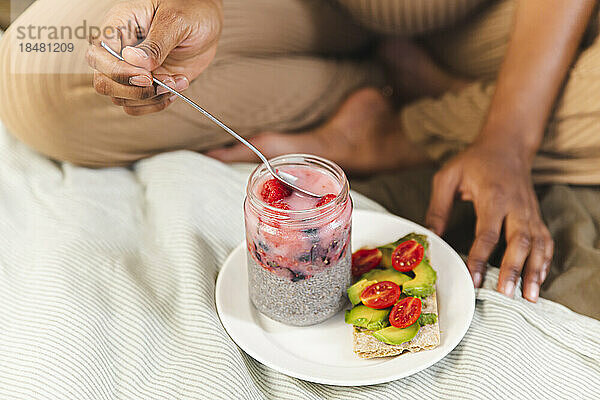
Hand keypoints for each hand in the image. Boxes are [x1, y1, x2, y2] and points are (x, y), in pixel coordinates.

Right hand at [86, 0, 221, 114]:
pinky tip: (177, 86)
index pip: (98, 56)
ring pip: (122, 99)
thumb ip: (155, 44)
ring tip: (177, 81)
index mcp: (119, 27)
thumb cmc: (190, 9)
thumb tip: (133, 60)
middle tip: (163, 83)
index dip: (118, 72)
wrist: (208, 19)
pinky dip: (158, 103)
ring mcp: (133, 70)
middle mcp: (121, 51)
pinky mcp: (149, 83)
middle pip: (104, 83)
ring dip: (152, 98)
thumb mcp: (175, 21)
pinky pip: (140, 105)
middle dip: (134, 91)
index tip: (147, 76)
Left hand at [425, 143, 552, 301]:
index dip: (481, 257)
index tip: (475, 278)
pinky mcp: (536, 216)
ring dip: (535, 271)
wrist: (507, 145)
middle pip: (520, 241)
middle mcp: (516, 206)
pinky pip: (545, 241)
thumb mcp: (448, 176)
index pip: (488, 233)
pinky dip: (545, 261)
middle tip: (507, 293)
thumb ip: (438, 207)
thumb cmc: (474, 161)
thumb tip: (430, 236)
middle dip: (514, 269)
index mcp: (493, 196)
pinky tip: (540, 279)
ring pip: (538, 244)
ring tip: (530, 296)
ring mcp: (530, 212)